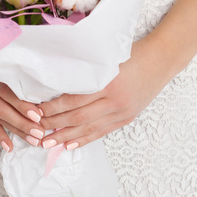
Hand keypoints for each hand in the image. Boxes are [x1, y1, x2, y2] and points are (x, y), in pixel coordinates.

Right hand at [0, 57, 43, 152]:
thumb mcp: (6, 50)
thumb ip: (20, 65)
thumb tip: (44, 77)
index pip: (7, 92)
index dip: (22, 105)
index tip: (38, 115)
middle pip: (1, 108)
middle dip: (22, 123)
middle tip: (39, 133)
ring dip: (15, 130)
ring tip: (32, 140)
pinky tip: (9, 146)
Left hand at [35, 35, 169, 150]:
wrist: (161, 60)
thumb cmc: (132, 52)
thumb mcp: (108, 56)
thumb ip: (87, 69)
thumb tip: (57, 78)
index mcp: (107, 82)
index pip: (72, 100)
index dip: (52, 108)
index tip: (35, 110)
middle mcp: (114, 100)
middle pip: (77, 117)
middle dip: (54, 125)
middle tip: (36, 130)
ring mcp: (122, 111)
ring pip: (88, 128)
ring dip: (66, 137)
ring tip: (48, 143)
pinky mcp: (127, 118)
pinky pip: (102, 132)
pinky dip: (85, 139)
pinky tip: (71, 144)